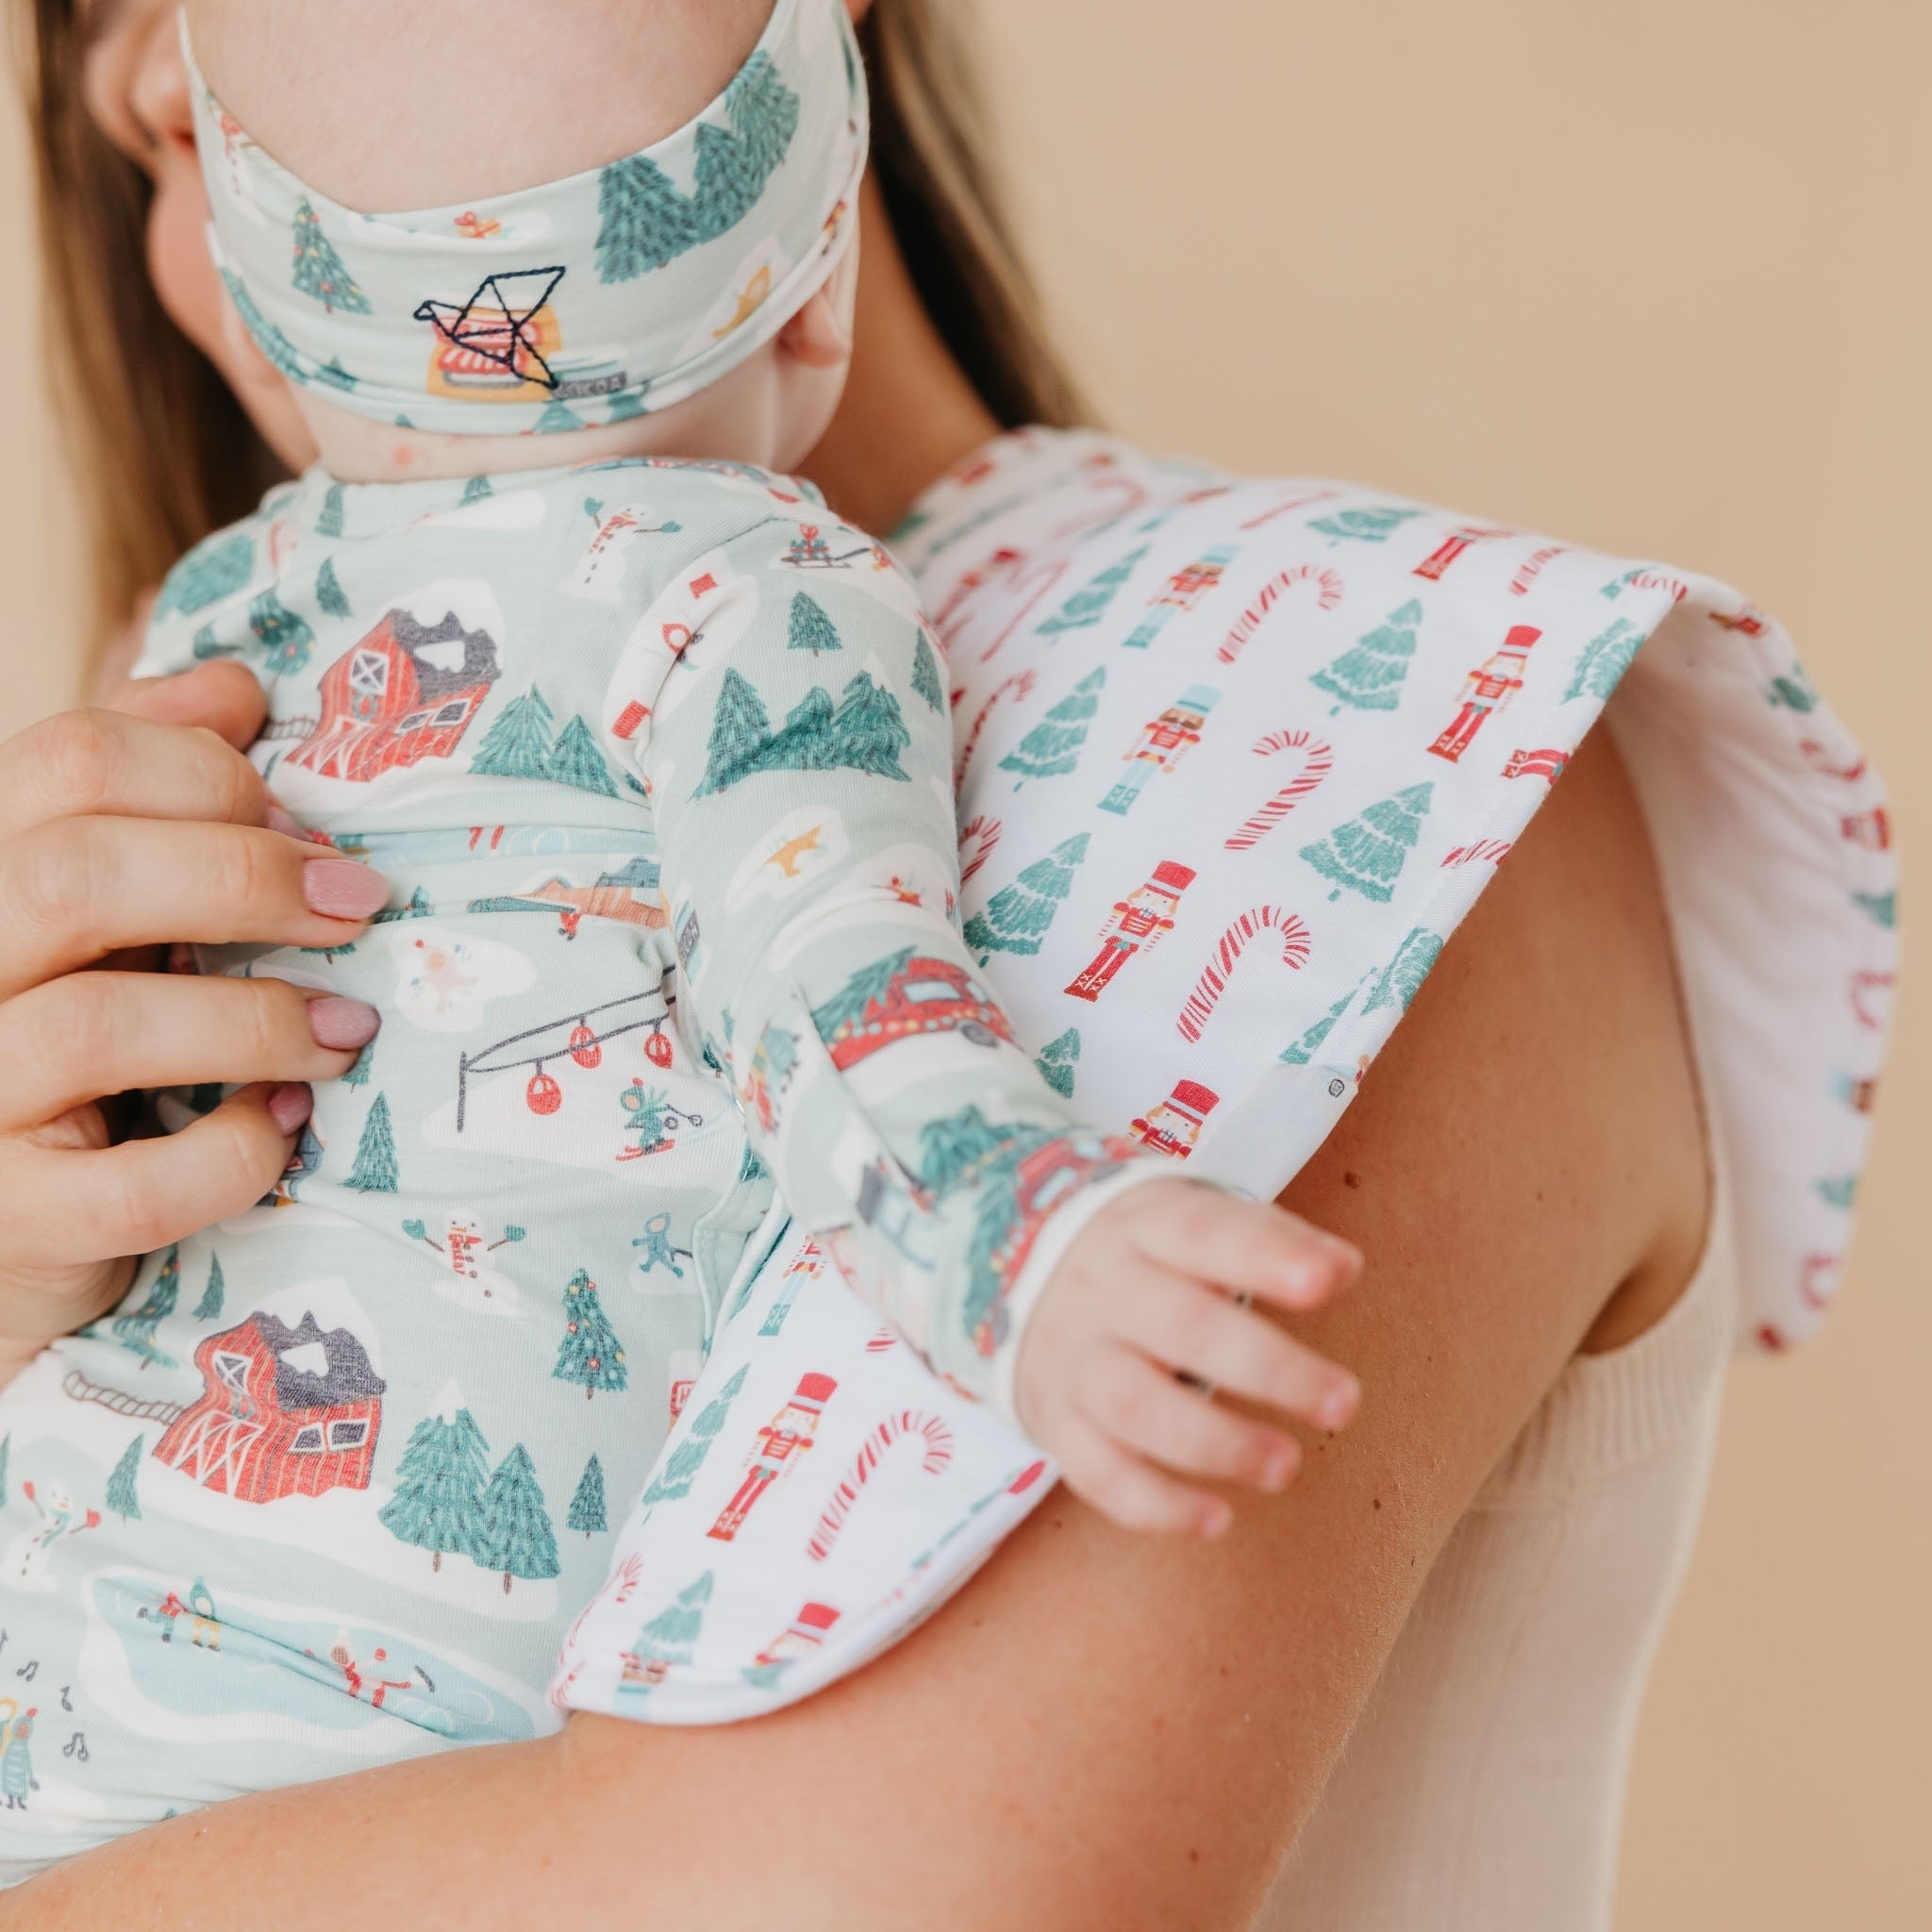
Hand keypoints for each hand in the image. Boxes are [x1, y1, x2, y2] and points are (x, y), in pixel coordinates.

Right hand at [0, 662, 388, 1377]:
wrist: (8, 1224)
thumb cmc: (68, 1035)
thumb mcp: (95, 897)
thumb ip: (147, 783)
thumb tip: (237, 683)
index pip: (68, 757)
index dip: (211, 773)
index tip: (308, 822)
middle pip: (76, 872)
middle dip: (246, 876)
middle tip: (360, 902)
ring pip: (98, 1024)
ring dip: (260, 1017)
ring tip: (348, 1026)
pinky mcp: (12, 1220)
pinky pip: (132, 1188)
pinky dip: (234, 1152)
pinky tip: (285, 1123)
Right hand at [1014, 1181, 1362, 1537]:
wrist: (1007, 1269)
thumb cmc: (1141, 1253)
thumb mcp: (1188, 1218)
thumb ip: (1264, 1240)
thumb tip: (1342, 1268)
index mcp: (1145, 1225)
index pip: (1205, 1231)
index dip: (1266, 1256)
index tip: (1329, 1280)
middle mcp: (1104, 1288)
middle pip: (1184, 1327)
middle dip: (1269, 1367)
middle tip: (1344, 1403)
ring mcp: (1074, 1357)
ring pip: (1137, 1405)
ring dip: (1217, 1443)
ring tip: (1286, 1466)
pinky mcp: (1055, 1421)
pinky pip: (1097, 1472)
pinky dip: (1155, 1505)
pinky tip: (1216, 1521)